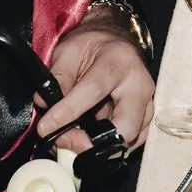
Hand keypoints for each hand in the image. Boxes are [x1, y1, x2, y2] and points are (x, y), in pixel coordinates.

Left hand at [38, 21, 153, 149]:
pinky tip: (89, 140)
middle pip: (126, 125)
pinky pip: (133, 142)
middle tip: (65, 141)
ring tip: (72, 140)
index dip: (68, 112)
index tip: (46, 128)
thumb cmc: (92, 46)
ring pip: (131, 139)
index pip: (94, 90)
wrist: (115, 43)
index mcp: (118, 61)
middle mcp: (139, 84)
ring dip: (100, 148)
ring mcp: (146, 103)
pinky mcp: (146, 118)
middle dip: (94, 142)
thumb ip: (58, 75)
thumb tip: (44, 102)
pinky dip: (109, 147)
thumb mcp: (69, 50)